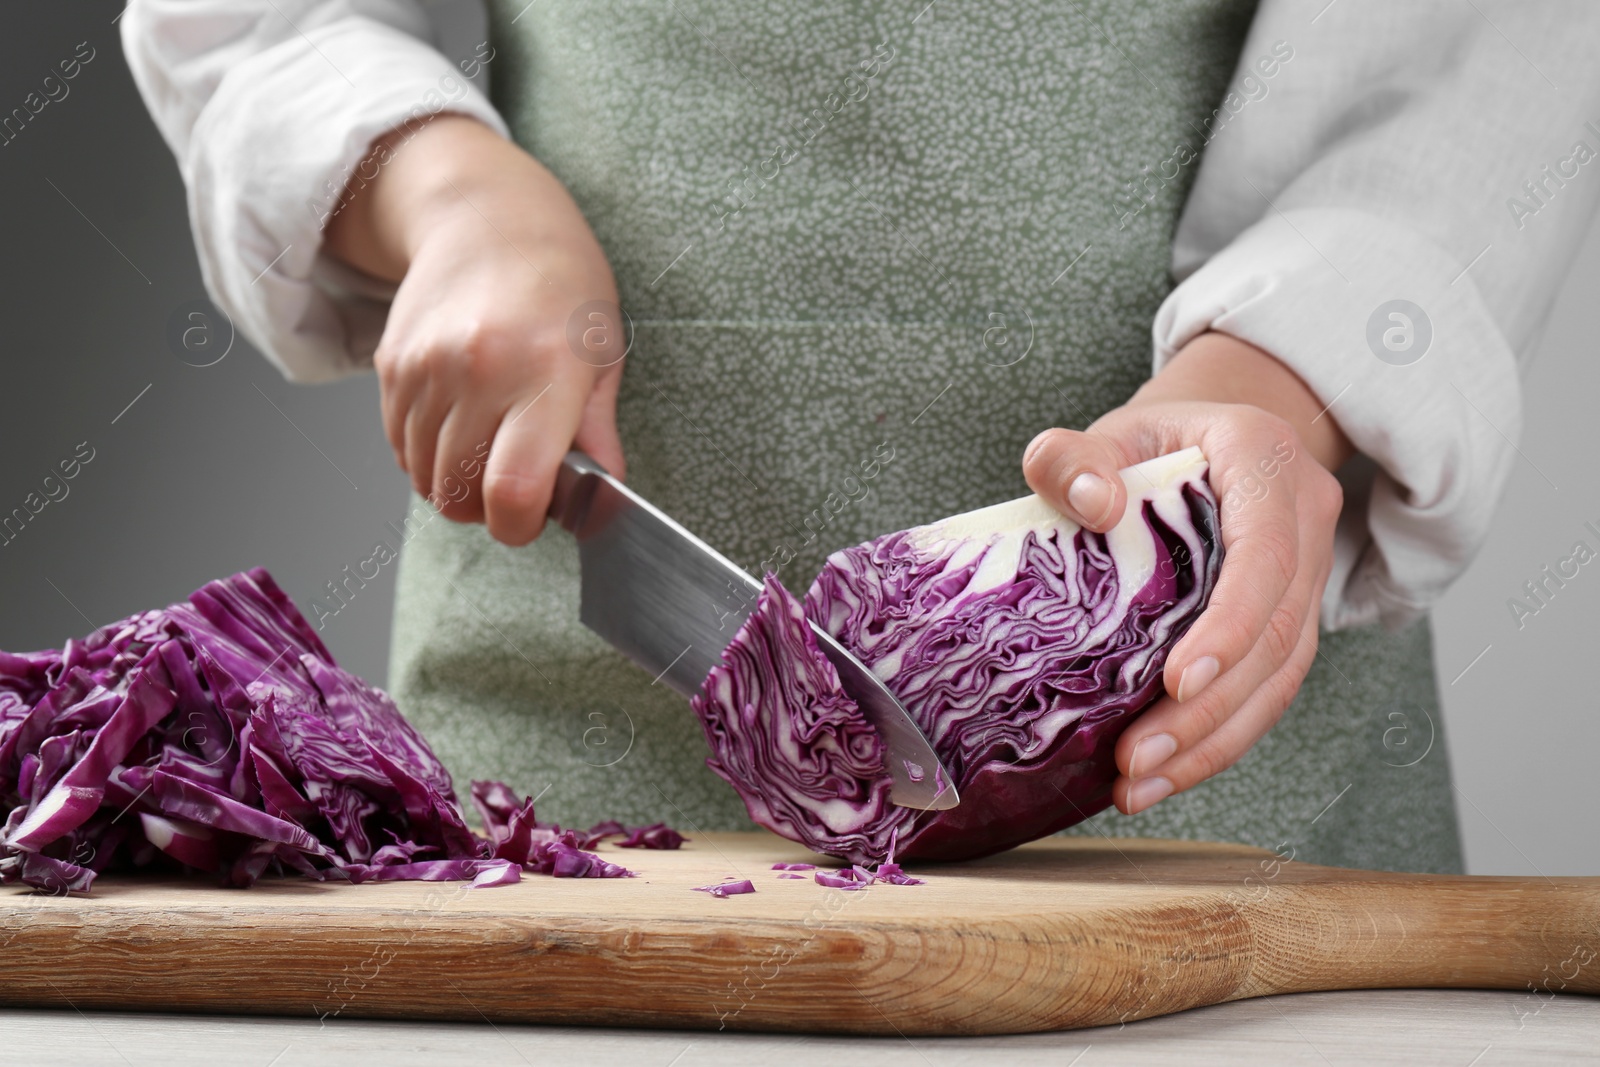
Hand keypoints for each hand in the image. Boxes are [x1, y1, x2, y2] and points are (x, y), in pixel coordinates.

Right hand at [325, 115, 625, 544]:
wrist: (487, 216)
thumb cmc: (561, 283)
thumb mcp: (602, 350)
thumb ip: (599, 430)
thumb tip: (605, 494)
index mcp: (543, 372)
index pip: (513, 489)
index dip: (520, 525)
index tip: (535, 516)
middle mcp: (478, 371)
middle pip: (461, 495)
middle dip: (490, 509)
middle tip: (519, 482)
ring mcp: (426, 369)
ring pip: (425, 479)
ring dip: (456, 485)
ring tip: (491, 450)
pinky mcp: (391, 367)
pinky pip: (401, 448)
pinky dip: (428, 457)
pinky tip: (461, 427)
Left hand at [1022, 332, 1351, 815]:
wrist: (1205, 441)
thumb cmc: (1149, 444)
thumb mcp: (1105, 431)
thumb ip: (1075, 458)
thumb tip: (1093, 503)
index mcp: (1265, 460)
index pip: (1264, 555)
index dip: (1229, 625)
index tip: (1176, 683)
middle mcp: (1305, 520)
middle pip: (1276, 633)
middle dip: (1207, 711)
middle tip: (1135, 760)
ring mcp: (1309, 575)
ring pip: (1281, 676)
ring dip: (1213, 742)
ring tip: (1140, 786)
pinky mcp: (1293, 620)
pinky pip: (1269, 689)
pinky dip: (1219, 738)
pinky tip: (1165, 774)